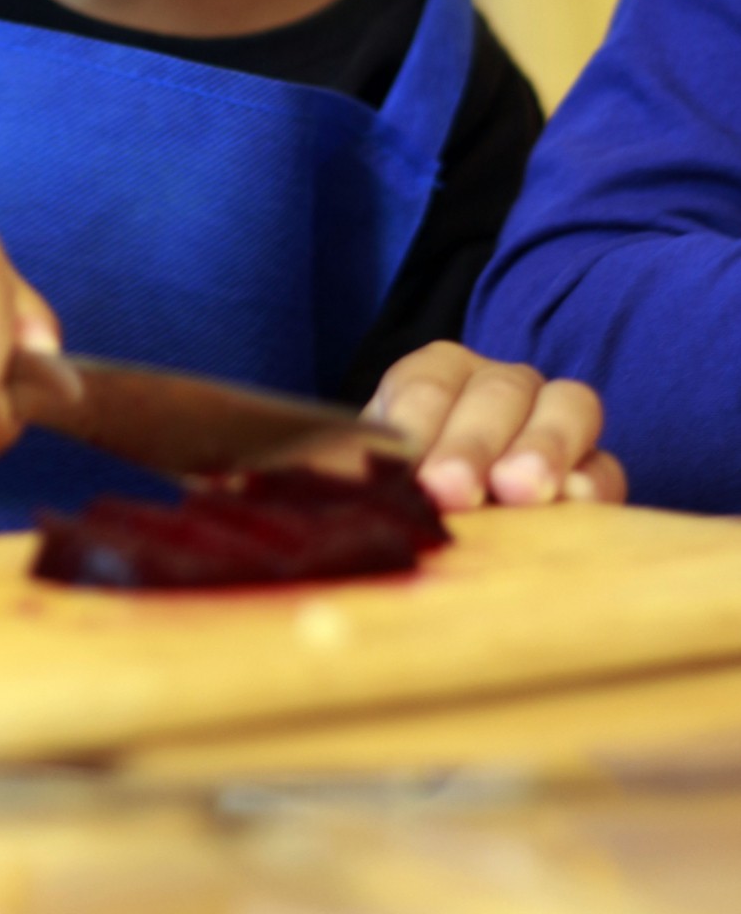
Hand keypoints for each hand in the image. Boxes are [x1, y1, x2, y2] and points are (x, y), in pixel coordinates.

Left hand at [363, 342, 626, 511]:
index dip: (417, 420)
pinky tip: (574, 505)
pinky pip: (606, 463)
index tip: (411, 469)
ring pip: (567, 404)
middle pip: (497, 391)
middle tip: (453, 490)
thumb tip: (308, 488)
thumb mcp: (369, 482)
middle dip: (473, 440)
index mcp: (434, 377)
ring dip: (542, 447)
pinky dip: (593, 480)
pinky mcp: (594, 470)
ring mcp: (552, 419)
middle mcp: (497, 386)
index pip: (426, 381)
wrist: (445, 536)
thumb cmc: (397, 502)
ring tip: (521, 492)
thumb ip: (351, 475)